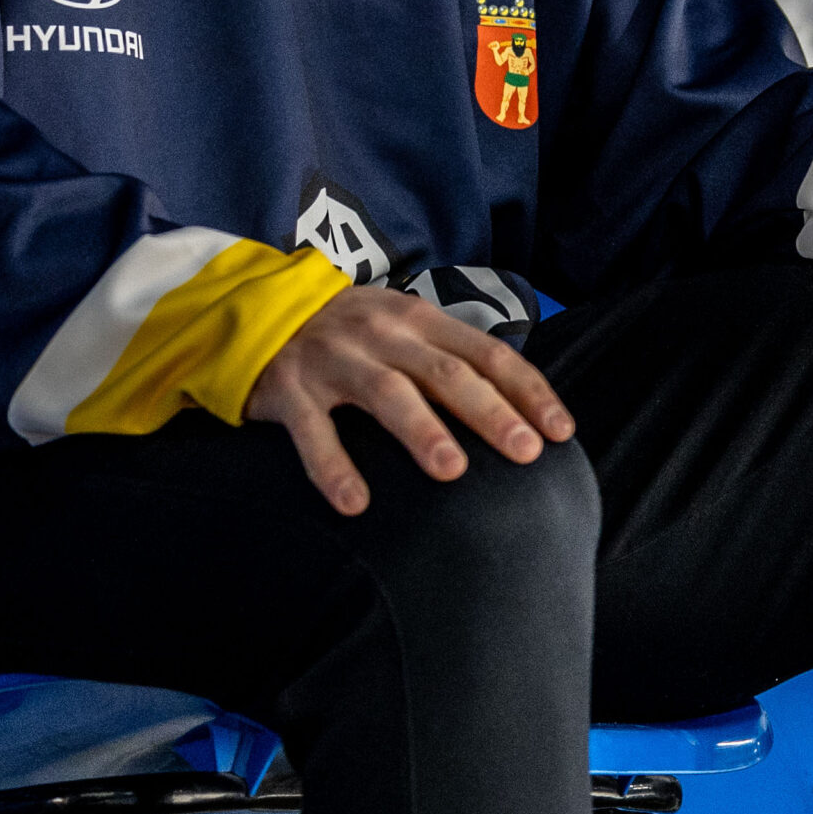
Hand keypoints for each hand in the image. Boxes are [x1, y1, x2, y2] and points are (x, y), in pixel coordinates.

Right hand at [243, 284, 575, 515]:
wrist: (251, 309)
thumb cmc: (344, 333)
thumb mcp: (399, 327)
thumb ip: (447, 356)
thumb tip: (516, 407)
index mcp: (418, 319)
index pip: (487, 354)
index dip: (527, 391)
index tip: (561, 433)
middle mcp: (381, 334)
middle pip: (446, 374)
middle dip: (490, 413)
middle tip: (526, 452)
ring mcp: (333, 359)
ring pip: (387, 394)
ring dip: (422, 431)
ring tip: (453, 471)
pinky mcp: (287, 389)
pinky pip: (312, 432)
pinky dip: (333, 467)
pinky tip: (355, 504)